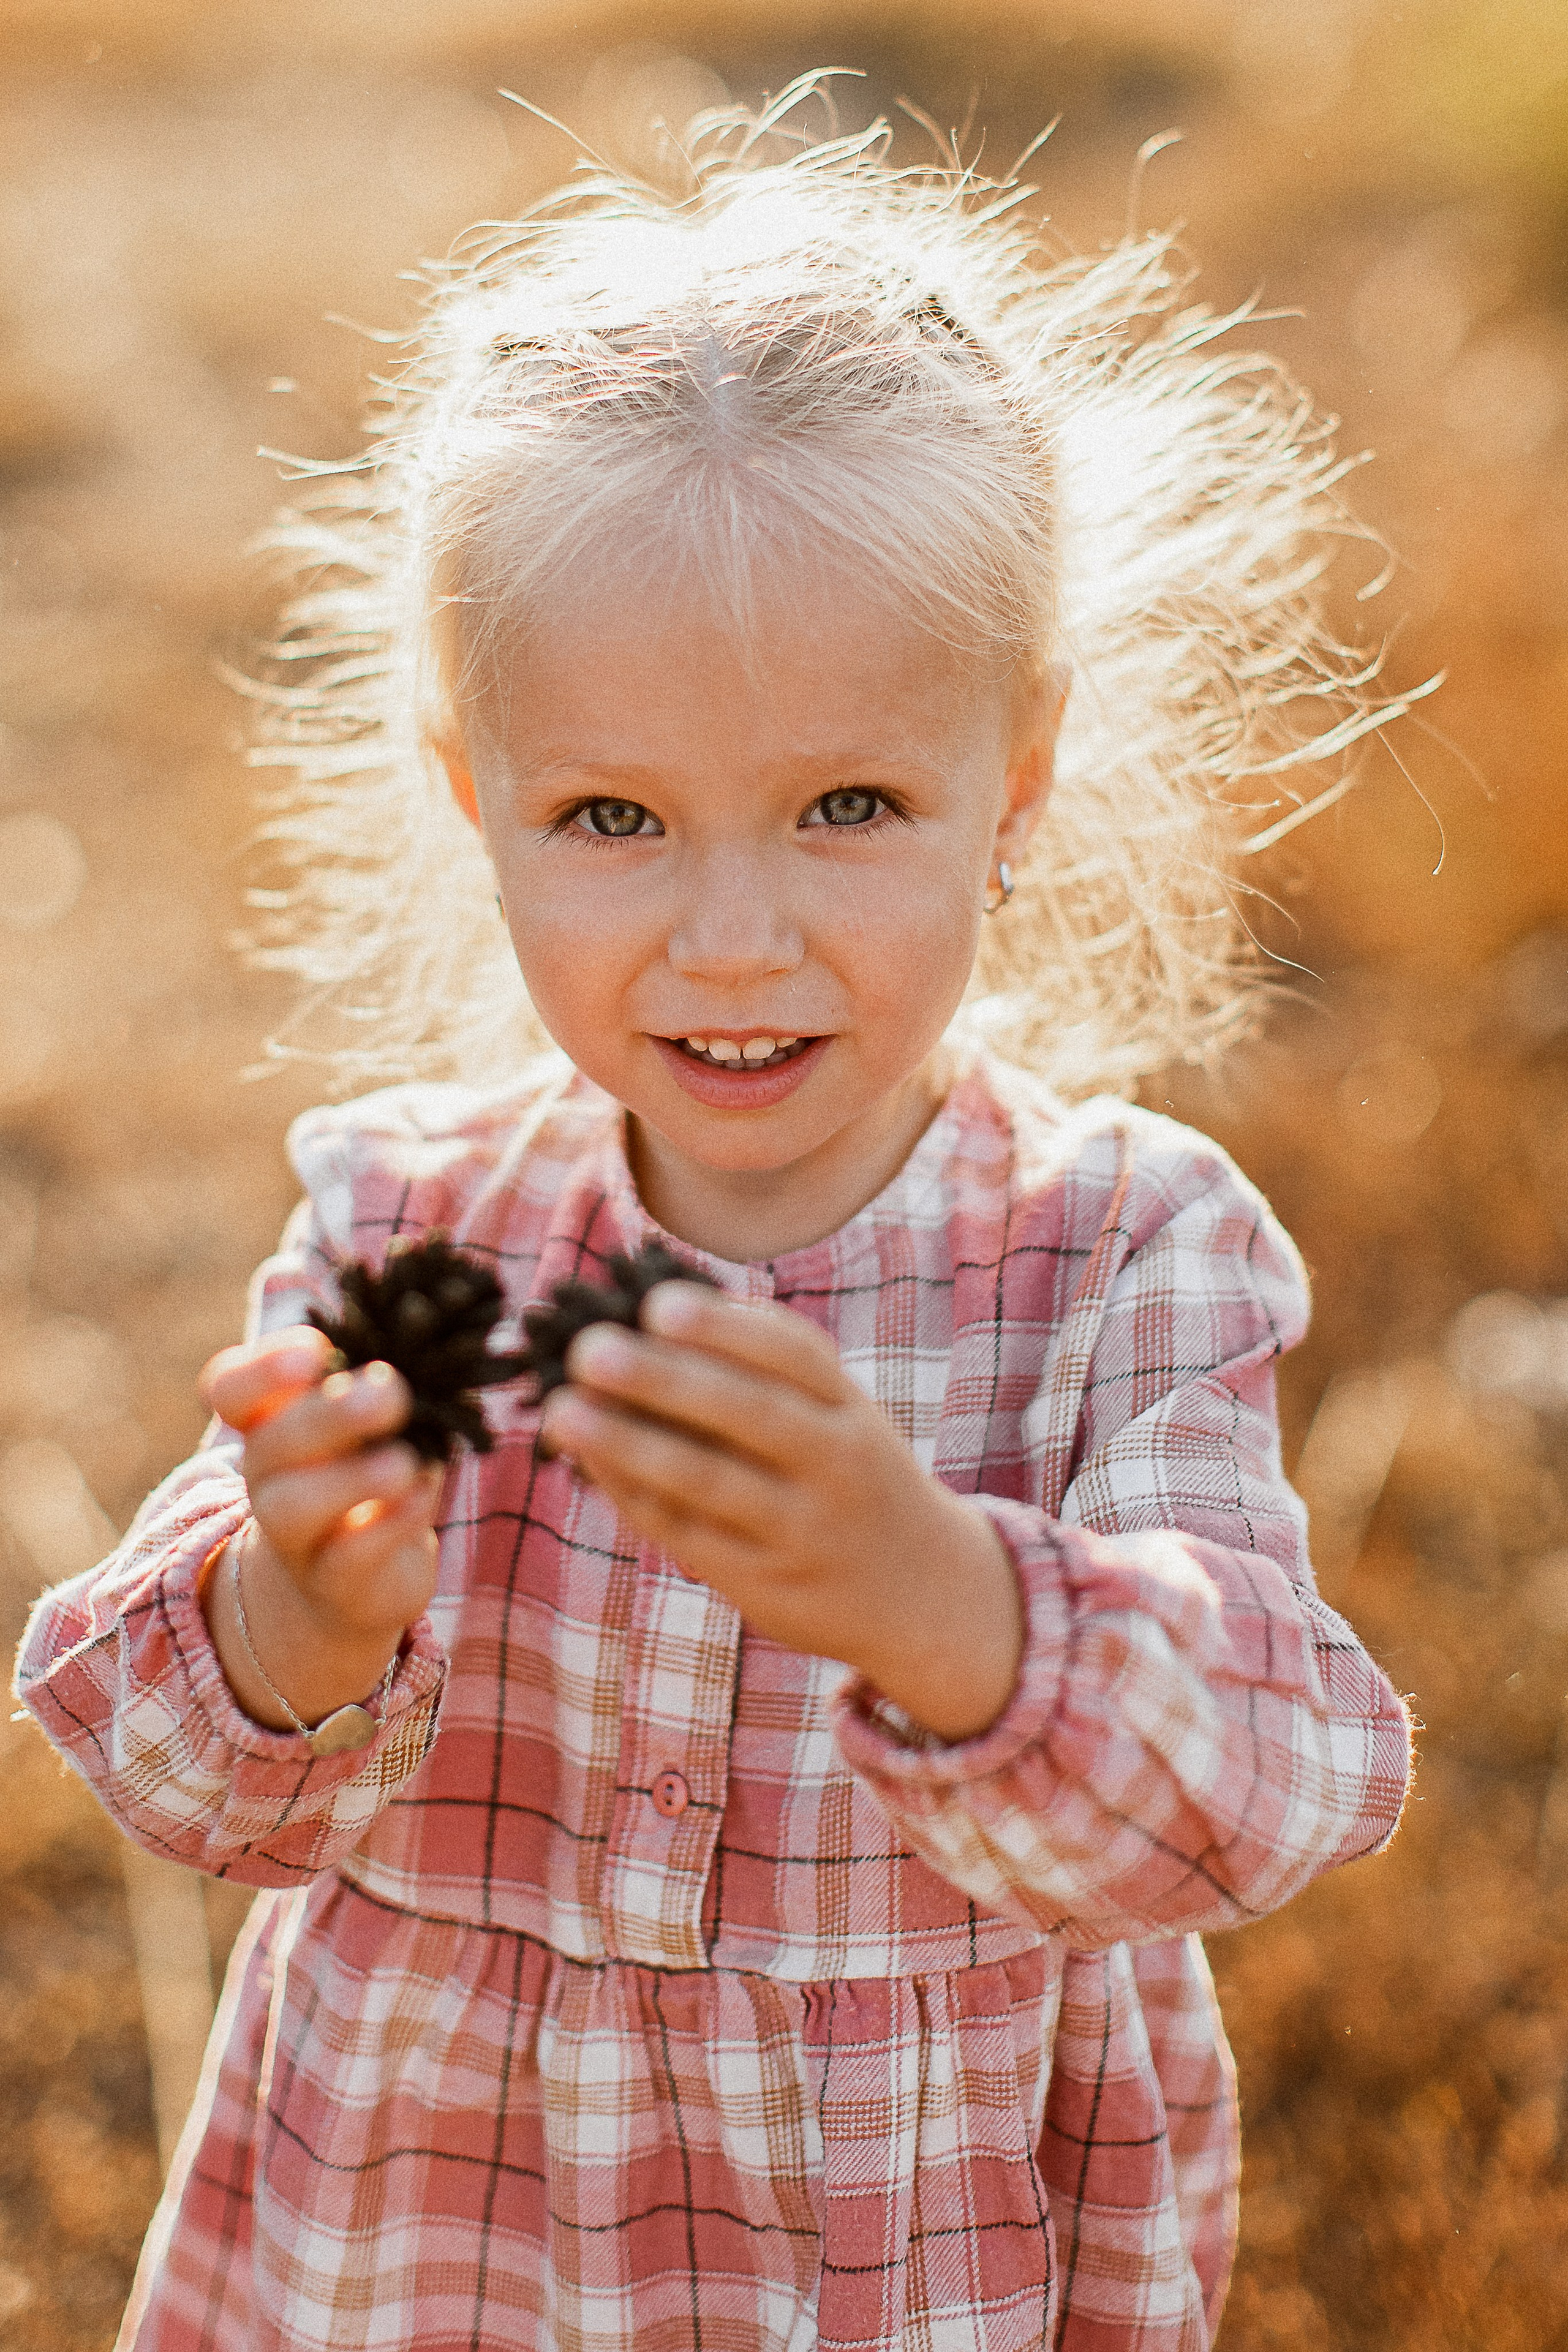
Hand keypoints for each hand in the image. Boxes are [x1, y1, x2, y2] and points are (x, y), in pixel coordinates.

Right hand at [197, 1327, 441, 1730]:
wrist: (356, 1580)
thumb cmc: (368, 1470)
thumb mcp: (371, 1421)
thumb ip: (384, 1382)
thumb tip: (430, 1337)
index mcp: (271, 1422)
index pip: (232, 1388)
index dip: (262, 1368)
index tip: (317, 1351)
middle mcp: (270, 1476)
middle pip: (270, 1441)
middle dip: (330, 1413)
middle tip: (390, 1392)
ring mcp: (296, 1536)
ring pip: (295, 1506)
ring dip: (354, 1478)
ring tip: (404, 1462)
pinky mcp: (336, 1582)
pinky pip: (349, 1555)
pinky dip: (390, 1523)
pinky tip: (422, 1494)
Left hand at [539, 1284, 1022, 1741]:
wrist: (925, 1596)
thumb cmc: (851, 1479)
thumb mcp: (838, 1419)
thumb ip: (767, 1375)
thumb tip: (650, 1316)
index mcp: (851, 1411)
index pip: (793, 1354)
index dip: (725, 1327)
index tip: (657, 1305)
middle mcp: (836, 1465)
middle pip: (747, 1412)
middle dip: (663, 1379)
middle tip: (588, 1349)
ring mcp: (803, 1529)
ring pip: (707, 1480)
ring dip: (627, 1443)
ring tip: (563, 1411)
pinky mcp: (767, 1584)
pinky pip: (689, 1533)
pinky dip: (634, 1495)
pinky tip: (591, 1464)